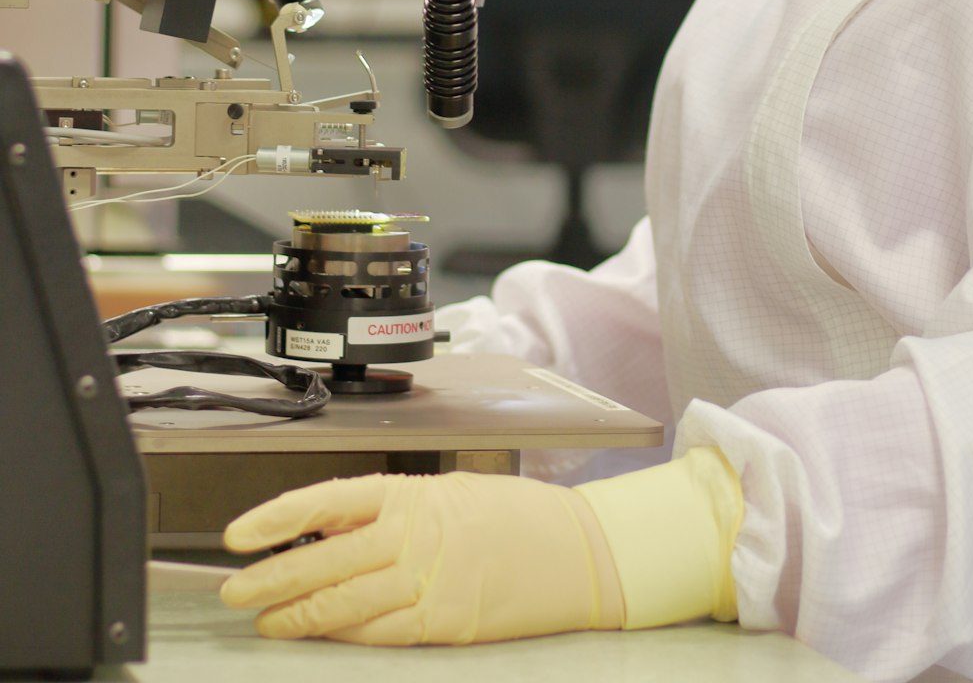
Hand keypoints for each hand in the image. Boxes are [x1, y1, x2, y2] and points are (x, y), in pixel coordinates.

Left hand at [220, 470, 624, 644]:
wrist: (576, 551)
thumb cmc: (514, 516)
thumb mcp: (448, 493)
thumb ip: (393, 513)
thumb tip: (331, 532)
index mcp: (411, 494)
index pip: (326, 501)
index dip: (276, 518)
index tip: (239, 535)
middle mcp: (413, 536)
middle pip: (325, 559)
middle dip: (271, 578)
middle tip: (235, 591)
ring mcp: (428, 582)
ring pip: (343, 602)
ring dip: (298, 615)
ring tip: (267, 621)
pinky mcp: (444, 624)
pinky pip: (379, 633)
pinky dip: (344, 638)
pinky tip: (321, 639)